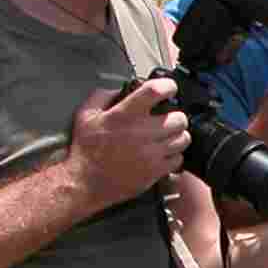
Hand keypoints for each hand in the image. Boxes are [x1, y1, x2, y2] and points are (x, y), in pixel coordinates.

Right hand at [71, 79, 189, 207]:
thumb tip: (119, 89)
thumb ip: (103, 96)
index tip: (169, 89)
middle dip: (175, 116)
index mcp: (125, 115)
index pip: (156, 91)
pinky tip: (163, 154)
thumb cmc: (86, 150)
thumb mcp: (85, 115)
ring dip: (177, 136)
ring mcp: (151, 153)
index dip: (168, 86)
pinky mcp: (155, 171)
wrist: (85, 182)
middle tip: (168, 119)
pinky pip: (178, 159)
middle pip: (179, 118)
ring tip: (167, 137)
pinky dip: (174, 156)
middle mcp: (141, 132)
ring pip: (183, 139)